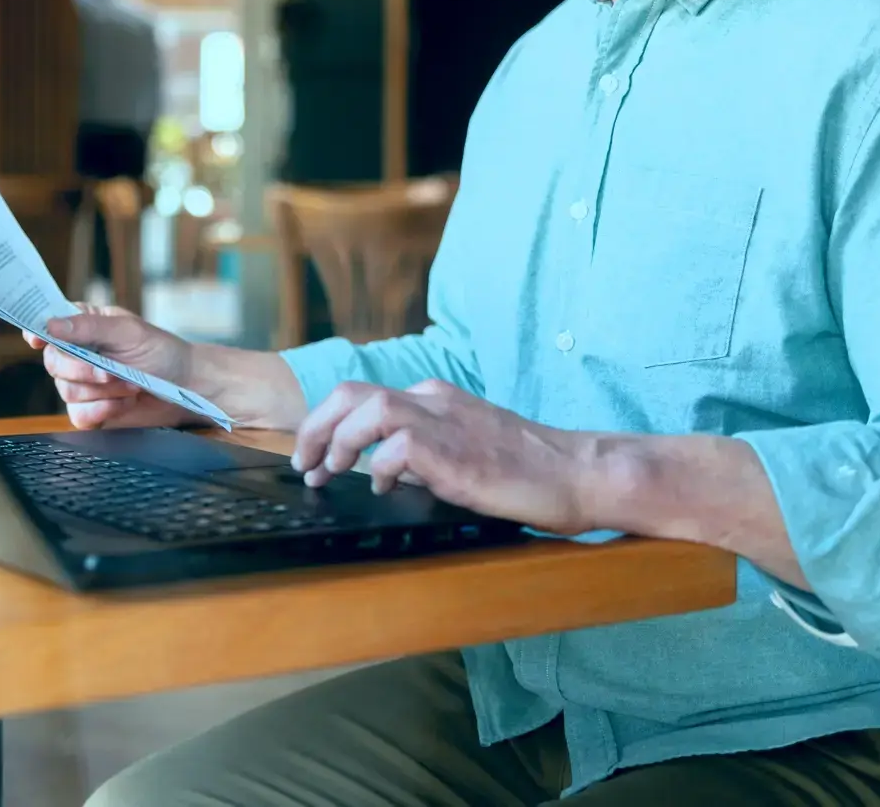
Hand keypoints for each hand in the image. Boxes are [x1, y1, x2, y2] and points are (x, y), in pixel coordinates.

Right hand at [28, 307, 194, 429]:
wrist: (185, 386)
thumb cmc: (161, 351)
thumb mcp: (129, 332)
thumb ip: (90, 327)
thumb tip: (51, 325)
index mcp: (83, 326)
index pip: (48, 325)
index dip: (37, 332)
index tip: (37, 339)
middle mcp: (77, 354)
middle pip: (53, 363)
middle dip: (83, 370)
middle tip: (111, 371)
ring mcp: (83, 383)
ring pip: (67, 391)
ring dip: (103, 392)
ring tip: (131, 384)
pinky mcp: (92, 410)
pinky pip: (79, 415)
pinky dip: (103, 411)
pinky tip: (124, 402)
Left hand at [291, 380, 598, 534]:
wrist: (575, 473)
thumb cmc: (526, 469)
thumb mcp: (464, 450)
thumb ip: (423, 452)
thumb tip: (380, 468)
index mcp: (436, 397)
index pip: (363, 395)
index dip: (327, 423)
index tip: (314, 454)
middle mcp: (434, 399)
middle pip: (351, 392)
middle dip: (315, 427)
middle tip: (304, 463)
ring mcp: (445, 421)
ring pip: (367, 409)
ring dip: (336, 441)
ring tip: (329, 473)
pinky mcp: (454, 451)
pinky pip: (397, 446)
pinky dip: (379, 466)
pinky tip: (382, 487)